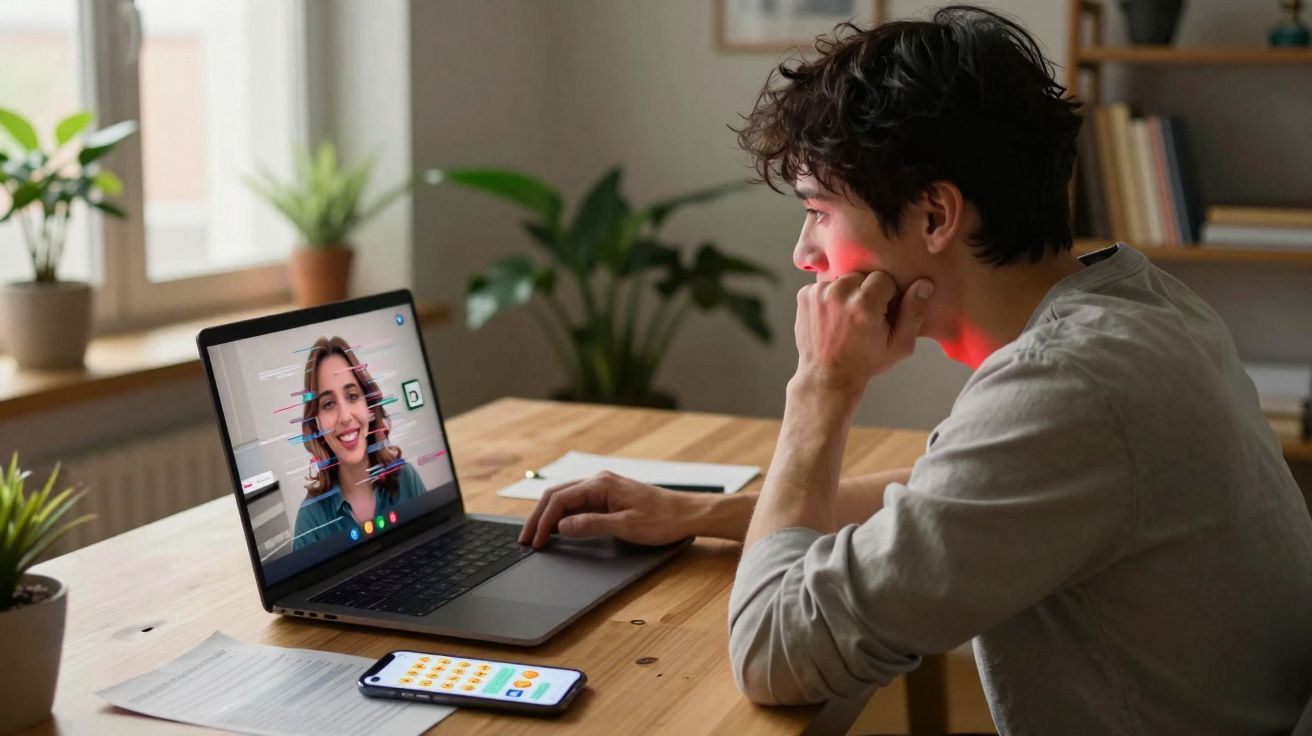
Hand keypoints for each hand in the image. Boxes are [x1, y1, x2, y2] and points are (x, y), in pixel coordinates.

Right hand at [518, 471, 700, 547]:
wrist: (688, 514)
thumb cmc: (662, 519)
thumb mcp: (626, 526)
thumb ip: (591, 525)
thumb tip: (562, 526)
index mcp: (601, 484)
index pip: (560, 500)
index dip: (543, 521)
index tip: (534, 541)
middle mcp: (599, 481)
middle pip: (557, 496)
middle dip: (538, 517)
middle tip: (526, 539)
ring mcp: (604, 488)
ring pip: (565, 499)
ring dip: (549, 516)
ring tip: (536, 535)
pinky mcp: (609, 497)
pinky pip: (578, 503)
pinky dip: (563, 515)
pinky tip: (557, 528)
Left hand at [793, 271, 933, 395]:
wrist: (827, 376)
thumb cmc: (865, 363)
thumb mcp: (899, 345)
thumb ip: (914, 313)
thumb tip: (924, 284)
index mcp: (865, 304)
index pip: (884, 278)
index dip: (886, 296)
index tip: (880, 314)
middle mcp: (840, 294)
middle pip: (862, 275)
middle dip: (866, 292)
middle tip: (863, 317)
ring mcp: (819, 293)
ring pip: (843, 279)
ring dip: (847, 293)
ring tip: (846, 317)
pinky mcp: (804, 295)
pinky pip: (825, 285)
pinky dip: (829, 297)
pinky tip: (831, 317)